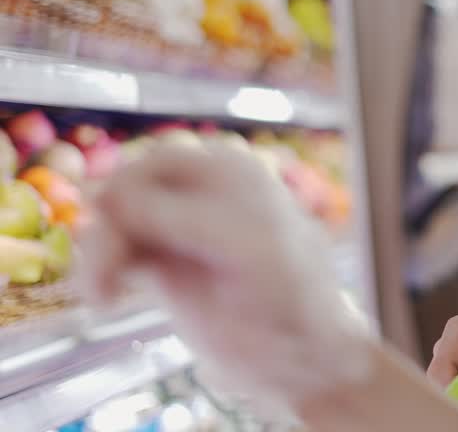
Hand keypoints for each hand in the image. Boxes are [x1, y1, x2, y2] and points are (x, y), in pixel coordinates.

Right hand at [79, 142, 373, 412]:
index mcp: (231, 173)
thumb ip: (180, 215)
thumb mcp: (243, 242)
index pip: (162, 162)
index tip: (112, 219)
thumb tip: (112, 196)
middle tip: (103, 275)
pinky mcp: (164, 268)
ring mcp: (179, 232)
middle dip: (110, 226)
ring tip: (101, 295)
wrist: (299, 353)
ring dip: (100, 253)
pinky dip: (103, 272)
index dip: (130, 185)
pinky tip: (105, 299)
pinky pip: (119, 255)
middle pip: (130, 193)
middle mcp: (202, 196)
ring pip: (118, 225)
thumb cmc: (289, 290)